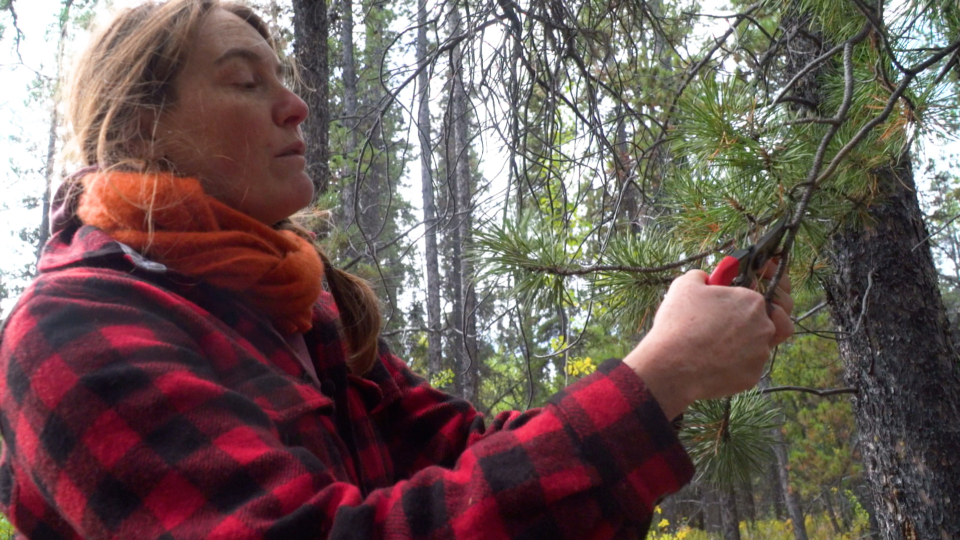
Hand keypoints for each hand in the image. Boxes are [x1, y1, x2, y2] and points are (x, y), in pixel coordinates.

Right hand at [623, 265, 793, 418]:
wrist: (671, 367)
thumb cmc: (678, 323)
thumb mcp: (685, 285)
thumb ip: (703, 276)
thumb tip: (707, 278)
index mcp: (753, 301)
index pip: (758, 294)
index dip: (741, 297)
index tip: (729, 301)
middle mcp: (764, 327)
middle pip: (769, 320)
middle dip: (752, 320)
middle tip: (731, 323)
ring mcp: (760, 354)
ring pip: (759, 345)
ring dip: (743, 343)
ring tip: (717, 345)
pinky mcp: (752, 376)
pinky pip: (748, 367)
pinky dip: (734, 364)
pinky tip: (713, 362)